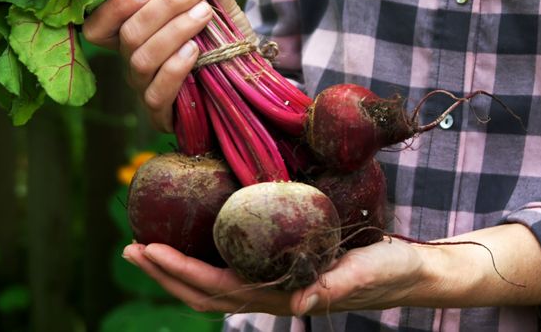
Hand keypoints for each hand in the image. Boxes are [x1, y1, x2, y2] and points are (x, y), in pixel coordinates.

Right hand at [82, 0, 249, 130]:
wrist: (249, 77)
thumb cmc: (222, 36)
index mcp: (134, 32)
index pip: (98, 25)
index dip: (115, 5)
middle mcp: (133, 61)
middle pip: (128, 35)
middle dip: (162, 8)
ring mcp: (145, 89)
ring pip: (142, 60)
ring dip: (173, 33)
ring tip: (204, 15)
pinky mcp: (163, 114)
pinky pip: (157, 93)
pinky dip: (174, 69)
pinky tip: (194, 51)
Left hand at [121, 238, 428, 315]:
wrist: (411, 272)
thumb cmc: (391, 271)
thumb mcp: (367, 273)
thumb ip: (334, 286)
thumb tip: (297, 306)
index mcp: (282, 297)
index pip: (218, 289)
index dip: (180, 271)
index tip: (149, 248)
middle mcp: (270, 294)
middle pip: (202, 291)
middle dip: (163, 272)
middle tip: (129, 244)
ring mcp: (272, 283)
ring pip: (211, 283)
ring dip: (175, 267)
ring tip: (144, 244)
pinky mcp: (281, 268)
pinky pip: (231, 267)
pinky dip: (202, 255)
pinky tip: (194, 234)